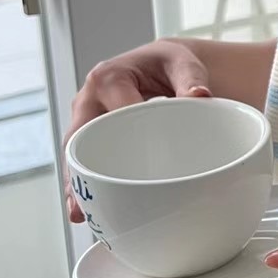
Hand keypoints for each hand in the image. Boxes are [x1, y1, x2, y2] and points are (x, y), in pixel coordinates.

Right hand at [63, 39, 211, 221]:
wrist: (163, 65)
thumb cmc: (169, 64)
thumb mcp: (183, 65)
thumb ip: (191, 80)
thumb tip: (200, 96)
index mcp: (109, 77)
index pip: (114, 109)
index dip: (126, 133)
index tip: (139, 158)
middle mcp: (91, 98)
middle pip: (80, 136)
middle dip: (82, 166)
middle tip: (87, 197)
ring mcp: (88, 119)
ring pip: (76, 153)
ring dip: (77, 182)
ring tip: (80, 212)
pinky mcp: (94, 135)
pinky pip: (85, 160)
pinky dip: (85, 183)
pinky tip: (88, 209)